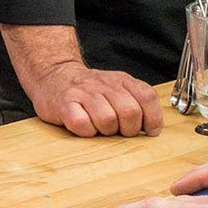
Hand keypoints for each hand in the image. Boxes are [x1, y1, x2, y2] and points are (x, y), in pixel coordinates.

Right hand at [30, 60, 164, 137]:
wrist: (54, 75)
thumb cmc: (90, 90)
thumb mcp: (117, 88)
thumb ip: (136, 102)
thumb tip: (153, 129)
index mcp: (121, 80)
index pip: (147, 97)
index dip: (153, 118)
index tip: (149, 131)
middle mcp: (104, 84)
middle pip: (130, 112)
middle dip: (128, 129)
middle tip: (119, 130)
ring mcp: (84, 93)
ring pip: (107, 120)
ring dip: (105, 131)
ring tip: (98, 127)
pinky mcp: (65, 104)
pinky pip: (83, 124)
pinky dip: (86, 132)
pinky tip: (83, 126)